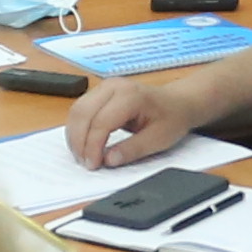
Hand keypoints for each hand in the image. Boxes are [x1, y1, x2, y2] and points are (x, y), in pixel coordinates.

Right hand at [67, 71, 205, 168]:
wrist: (177, 102)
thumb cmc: (171, 118)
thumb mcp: (158, 139)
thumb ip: (132, 150)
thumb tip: (108, 160)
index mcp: (130, 95)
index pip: (101, 121)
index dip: (93, 146)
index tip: (93, 165)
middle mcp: (113, 86)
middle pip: (82, 113)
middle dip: (79, 142)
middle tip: (85, 163)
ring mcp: (104, 87)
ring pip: (77, 111)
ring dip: (75, 136)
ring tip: (83, 156)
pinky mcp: (99, 93)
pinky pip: (80, 110)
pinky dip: (77, 129)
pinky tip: (83, 144)